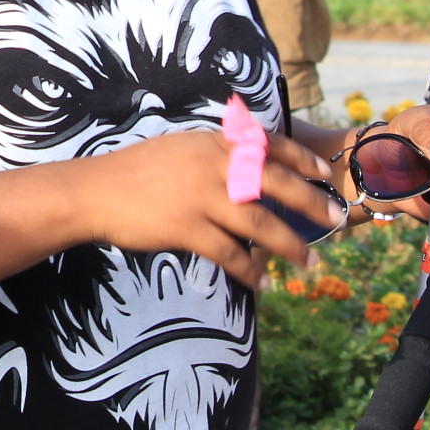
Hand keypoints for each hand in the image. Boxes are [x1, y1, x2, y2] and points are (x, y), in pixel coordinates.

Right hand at [86, 128, 344, 290]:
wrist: (95, 191)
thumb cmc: (133, 172)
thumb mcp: (178, 149)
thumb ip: (212, 154)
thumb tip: (245, 166)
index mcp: (212, 144)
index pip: (267, 145)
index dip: (300, 158)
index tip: (321, 171)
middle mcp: (213, 167)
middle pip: (276, 184)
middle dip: (311, 203)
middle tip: (334, 218)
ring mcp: (201, 198)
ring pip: (260, 224)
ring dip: (290, 246)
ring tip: (309, 262)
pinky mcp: (188, 228)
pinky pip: (230, 254)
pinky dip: (250, 271)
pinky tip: (262, 284)